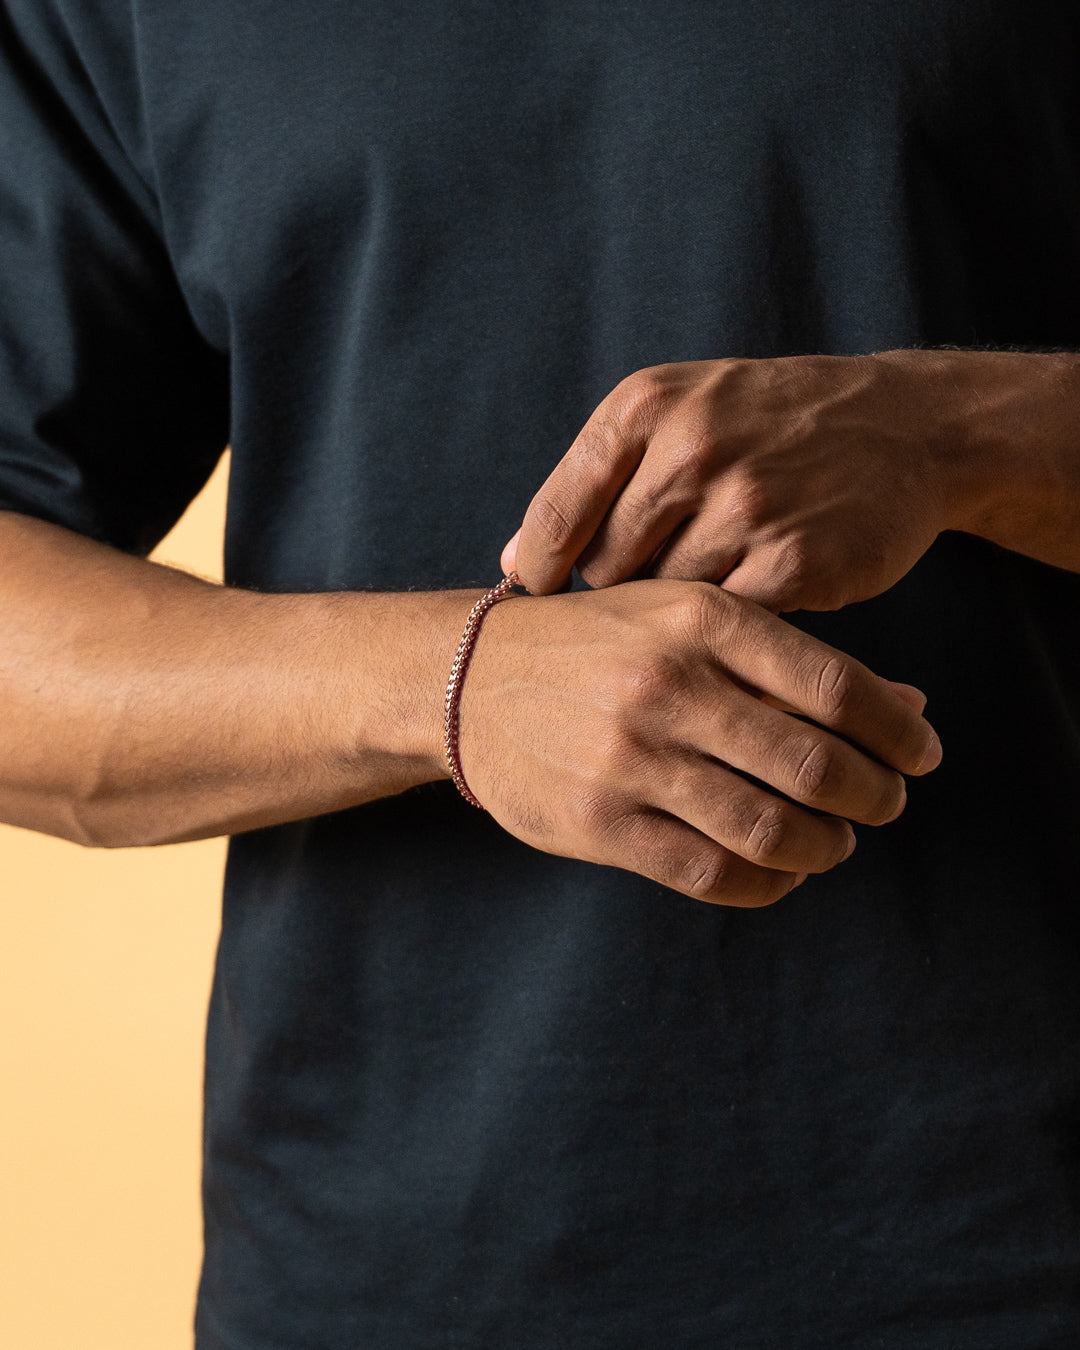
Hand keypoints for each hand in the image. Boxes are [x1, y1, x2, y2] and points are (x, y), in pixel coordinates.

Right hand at [458, 579, 941, 906]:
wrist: (467, 680)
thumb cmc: (596, 645)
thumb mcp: (683, 617)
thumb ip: (789, 659)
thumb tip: (909, 708)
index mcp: (699, 619)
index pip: (836, 687)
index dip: (897, 733)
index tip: (920, 756)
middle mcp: (668, 685)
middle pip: (814, 765)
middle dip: (872, 796)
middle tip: (882, 803)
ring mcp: (631, 758)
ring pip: (770, 829)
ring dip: (824, 846)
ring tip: (833, 842)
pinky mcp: (600, 822)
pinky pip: (712, 872)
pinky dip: (766, 884)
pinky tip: (778, 871)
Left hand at [502, 352, 955, 611]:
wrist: (907, 427)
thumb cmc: (772, 424)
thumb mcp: (680, 411)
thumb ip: (594, 480)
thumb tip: (514, 564)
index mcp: (646, 406)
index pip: (555, 517)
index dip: (542, 570)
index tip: (543, 596)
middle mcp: (691, 449)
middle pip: (607, 569)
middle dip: (624, 583)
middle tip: (664, 569)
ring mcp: (747, 507)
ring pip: (664, 601)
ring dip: (681, 603)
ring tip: (721, 568)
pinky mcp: (795, 564)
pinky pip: (726, 622)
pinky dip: (733, 619)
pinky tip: (757, 587)